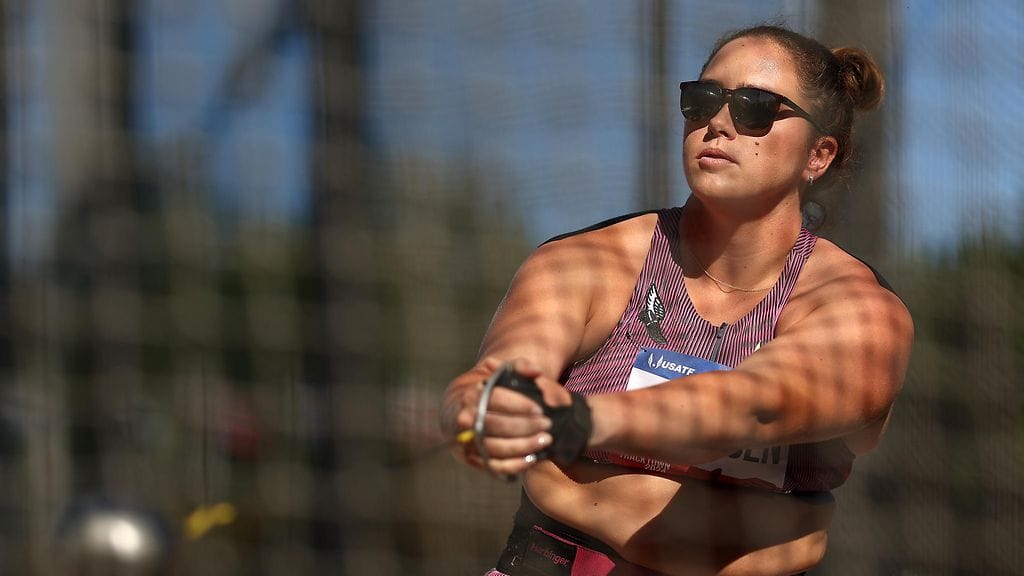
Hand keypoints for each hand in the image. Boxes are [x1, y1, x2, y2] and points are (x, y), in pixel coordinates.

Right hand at [444, 357, 562, 476]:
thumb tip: (536, 371)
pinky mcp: (472, 459)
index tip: (540, 408)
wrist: (464, 411)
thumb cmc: (492, 392)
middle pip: (496, 425)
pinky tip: (533, 458)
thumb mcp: (502, 373)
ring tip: (545, 440)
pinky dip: (514, 464)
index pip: (495, 398)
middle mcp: (466, 418)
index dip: (519, 404)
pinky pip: (494, 466)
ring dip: (523, 446)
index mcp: (472, 395)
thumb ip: (520, 366)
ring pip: (495, 447)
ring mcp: (467, 440)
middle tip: (547, 424)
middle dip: (525, 426)